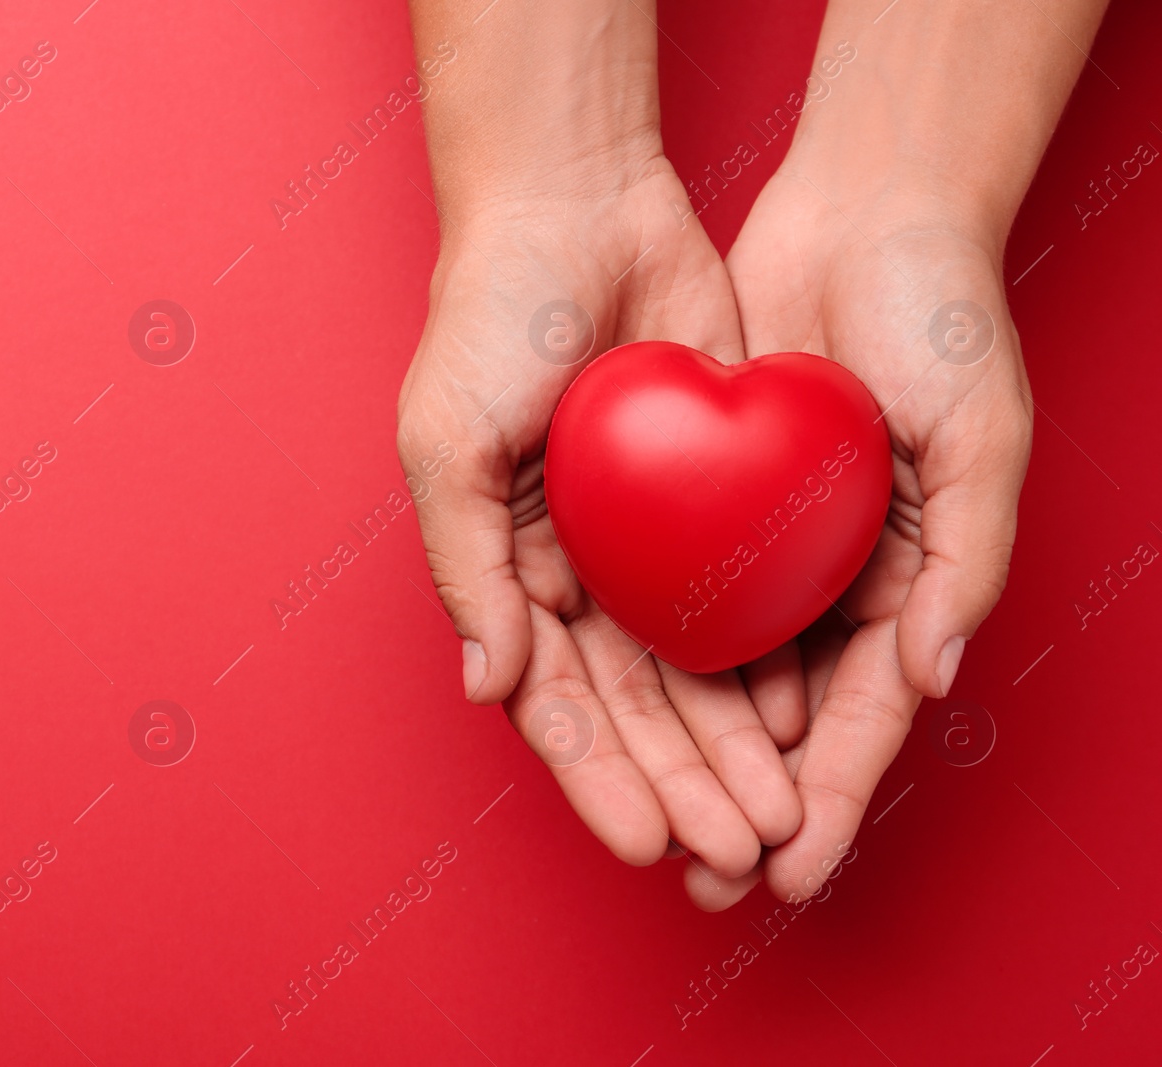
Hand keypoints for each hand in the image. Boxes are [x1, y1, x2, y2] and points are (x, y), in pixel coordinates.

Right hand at [398, 158, 804, 883]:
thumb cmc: (486, 323)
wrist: (577, 206)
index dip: (602, 777)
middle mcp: (580, 576)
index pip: (556, 704)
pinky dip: (774, 660)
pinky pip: (750, 595)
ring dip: (735, 748)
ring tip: (781, 814)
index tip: (652, 841)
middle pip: (637, 708)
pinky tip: (805, 719)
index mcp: (507, 575)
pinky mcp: (718, 496)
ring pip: (700, 671)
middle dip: (684, 784)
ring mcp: (651, 543)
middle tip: (737, 850)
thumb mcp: (446, 443)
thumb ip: (467, 568)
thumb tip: (488, 686)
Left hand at [706, 170, 1031, 904]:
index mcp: (908, 582)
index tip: (785, 873)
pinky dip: (652, 649)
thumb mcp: (981, 433)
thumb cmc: (944, 316)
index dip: (826, 799)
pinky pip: (674, 586)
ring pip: (717, 668)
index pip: (863, 717)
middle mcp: (832, 577)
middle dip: (739, 798)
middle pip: (779, 715)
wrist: (864, 212)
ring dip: (685, 747)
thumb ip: (963, 558)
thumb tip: (929, 675)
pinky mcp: (709, 494)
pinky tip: (615, 705)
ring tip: (649, 820)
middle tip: (695, 876)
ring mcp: (766, 542)